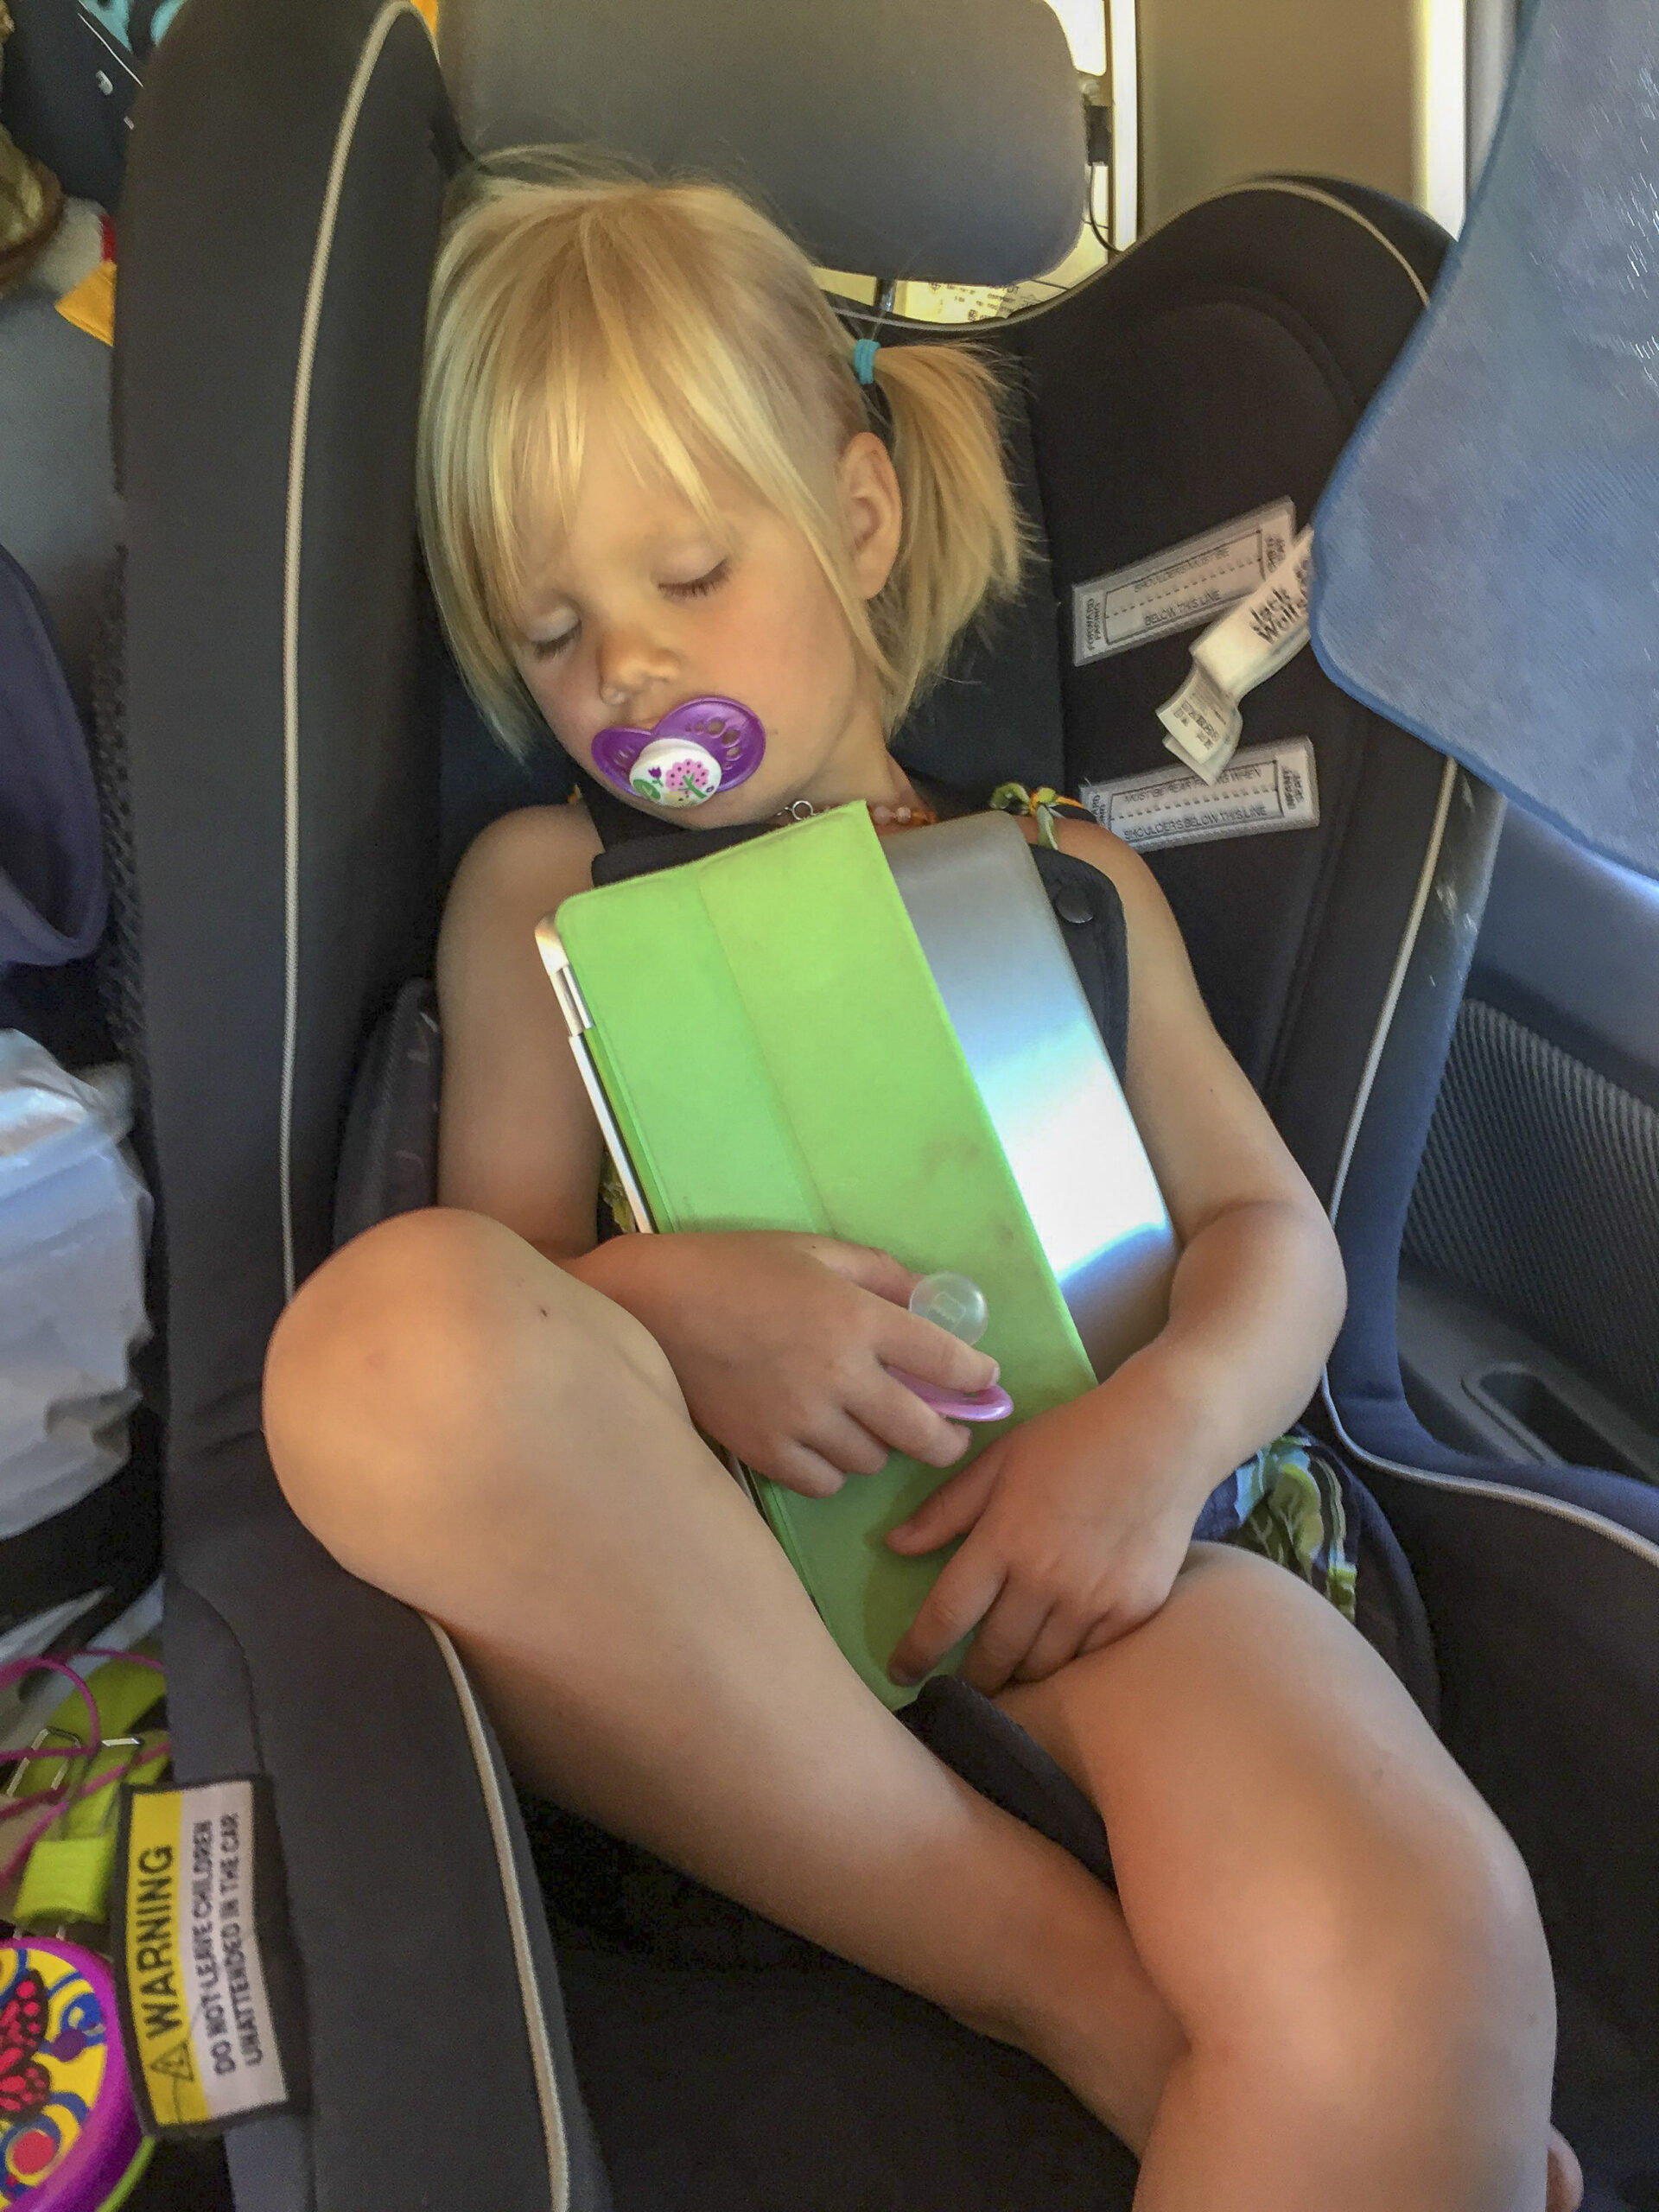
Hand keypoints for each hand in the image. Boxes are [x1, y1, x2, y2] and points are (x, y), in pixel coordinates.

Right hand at [573, 1231, 999, 1495]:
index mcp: (857, 1318)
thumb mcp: (813, 1250)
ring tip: (868, 1427)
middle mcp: (839, 1375)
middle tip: (949, 1434)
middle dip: (948, 1438)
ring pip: (873, 1461)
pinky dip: (834, 1470)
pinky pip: (825, 1483)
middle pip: (923, 1433)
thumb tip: (931, 1298)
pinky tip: (824, 1443)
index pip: (946, 1361)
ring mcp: (801, 1419)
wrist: (649, 1306)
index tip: (983, 1382)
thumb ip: (880, 1273)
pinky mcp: (764, 1451)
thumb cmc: (734, 1267)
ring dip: (881, 1447)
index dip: (977, 1378)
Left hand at [885, 1359, 1222, 1693]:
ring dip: (1017, 1673)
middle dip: (970, 1677)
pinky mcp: (1134, 1611)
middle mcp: (1044, 1581)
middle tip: (959, 1680)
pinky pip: (1088, 1658)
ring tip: (1006, 1669)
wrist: (1164, 1435)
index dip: (916, 1654)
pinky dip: (1066, 1660)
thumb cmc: (1072, 1441)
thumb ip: (945, 1510)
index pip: (945, 1617)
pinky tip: (1056, 1648)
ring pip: (1040, 1667)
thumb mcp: (999, 1462)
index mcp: (1002, 1541)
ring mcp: (1093, 1602)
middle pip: (993, 1657)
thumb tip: (894, 1546)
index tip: (901, 1673)